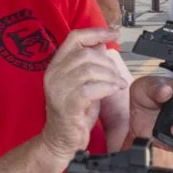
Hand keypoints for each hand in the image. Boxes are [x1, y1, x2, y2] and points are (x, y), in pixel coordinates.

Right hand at [38, 28, 132, 162]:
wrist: (60, 140)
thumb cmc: (73, 113)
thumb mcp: (83, 83)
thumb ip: (90, 65)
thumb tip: (102, 46)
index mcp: (56, 66)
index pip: (75, 38)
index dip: (96, 32)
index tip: (114, 33)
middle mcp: (53, 75)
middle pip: (86, 54)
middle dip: (108, 63)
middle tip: (117, 75)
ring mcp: (58, 90)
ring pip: (89, 70)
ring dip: (110, 76)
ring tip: (118, 84)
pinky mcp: (66, 105)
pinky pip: (90, 89)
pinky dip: (106, 87)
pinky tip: (114, 90)